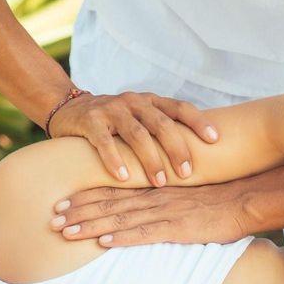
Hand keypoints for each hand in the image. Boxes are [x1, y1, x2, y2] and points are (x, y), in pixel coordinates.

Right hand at [47, 91, 219, 186]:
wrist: (68, 109)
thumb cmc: (113, 122)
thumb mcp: (138, 119)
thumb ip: (160, 129)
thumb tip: (199, 153)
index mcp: (150, 101)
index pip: (180, 108)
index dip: (198, 121)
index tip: (215, 140)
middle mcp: (133, 102)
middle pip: (161, 124)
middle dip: (176, 149)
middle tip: (187, 173)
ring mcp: (111, 109)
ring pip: (136, 133)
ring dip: (150, 159)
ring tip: (160, 182)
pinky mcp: (90, 121)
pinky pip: (104, 141)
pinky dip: (115, 159)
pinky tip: (124, 177)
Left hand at [49, 181, 251, 246]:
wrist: (246, 197)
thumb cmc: (219, 196)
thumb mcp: (185, 192)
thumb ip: (163, 198)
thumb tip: (147, 208)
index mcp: (153, 188)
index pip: (112, 191)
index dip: (85, 197)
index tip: (63, 203)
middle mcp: (153, 197)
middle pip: (107, 204)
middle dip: (78, 212)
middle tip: (52, 219)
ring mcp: (164, 212)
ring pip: (119, 219)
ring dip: (90, 226)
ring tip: (66, 231)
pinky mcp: (177, 228)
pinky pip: (144, 233)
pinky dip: (121, 238)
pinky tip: (102, 243)